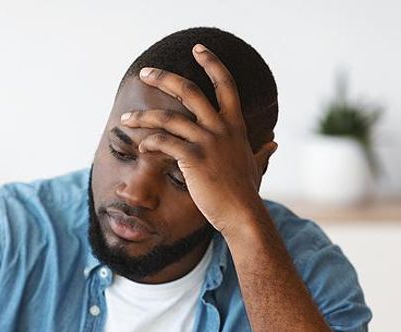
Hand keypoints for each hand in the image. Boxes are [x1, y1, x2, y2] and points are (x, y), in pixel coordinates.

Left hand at [119, 43, 277, 237]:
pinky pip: (164, 143)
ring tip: (126, 119)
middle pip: (189, 90)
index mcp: (234, 125)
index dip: (212, 63)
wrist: (242, 214)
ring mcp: (207, 142)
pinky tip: (142, 146)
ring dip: (143, 117)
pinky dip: (150, 142)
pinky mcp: (193, 159)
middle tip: (145, 72)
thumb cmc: (246, 192)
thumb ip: (262, 152)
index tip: (198, 49)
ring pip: (168, 118)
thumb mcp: (256, 165)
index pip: (226, 84)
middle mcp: (221, 128)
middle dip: (164, 78)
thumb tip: (273, 144)